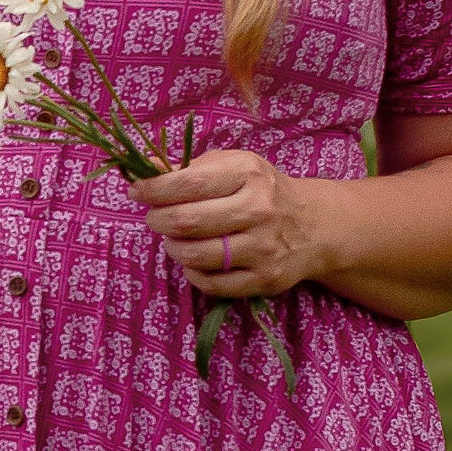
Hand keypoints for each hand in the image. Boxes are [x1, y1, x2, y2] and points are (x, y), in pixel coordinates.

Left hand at [130, 147, 329, 296]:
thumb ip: (189, 168)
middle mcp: (259, 210)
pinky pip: (211, 283)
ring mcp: (263, 247)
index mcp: (248, 174)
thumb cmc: (261, 191)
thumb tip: (145, 167)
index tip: (137, 191)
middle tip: (155, 218)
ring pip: (195, 255)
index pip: (189, 183)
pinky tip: (195, 260)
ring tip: (175, 238)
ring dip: (173, 247)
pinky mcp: (264, 279)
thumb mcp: (233, 167)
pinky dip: (192, 273)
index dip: (154, 189)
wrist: (314, 226)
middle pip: (187, 221)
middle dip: (158, 220)